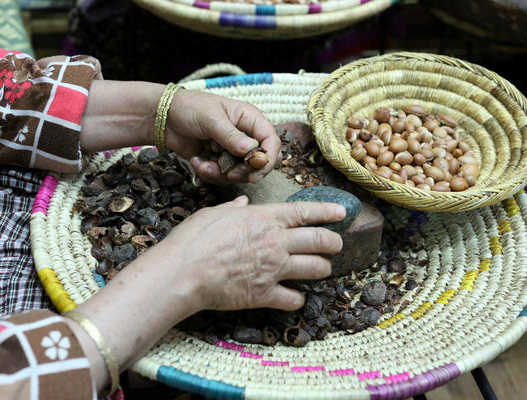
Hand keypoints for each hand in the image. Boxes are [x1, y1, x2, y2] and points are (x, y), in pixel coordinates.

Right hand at [73, 197, 344, 379]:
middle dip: (334, 243)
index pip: (306, 212)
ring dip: (322, 269)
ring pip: (315, 268)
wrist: (183, 273)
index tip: (343, 213)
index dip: (328, 212)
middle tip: (336, 245)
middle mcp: (276, 242)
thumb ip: (232, 208)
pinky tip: (294, 297)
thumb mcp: (213, 213)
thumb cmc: (194, 238)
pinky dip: (297, 299)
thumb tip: (241, 202)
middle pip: (320, 241)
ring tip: (322, 269)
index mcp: (265, 218)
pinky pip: (294, 299)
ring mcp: (274, 269)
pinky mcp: (266, 294)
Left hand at [165, 89, 279, 184]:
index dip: (268, 158)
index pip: (271, 141)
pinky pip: (223, 177)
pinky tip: (197, 161)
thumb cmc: (190, 108)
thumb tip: (252, 150)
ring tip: (203, 164)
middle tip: (230, 174)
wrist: (164, 118)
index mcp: (249, 119)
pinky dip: (209, 173)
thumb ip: (231, 136)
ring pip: (240, 173)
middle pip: (260, 162)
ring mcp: (232, 151)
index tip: (256, 171)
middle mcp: (245, 136)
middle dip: (245, 172)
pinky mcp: (219, 162)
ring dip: (221, 174)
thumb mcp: (211, 119)